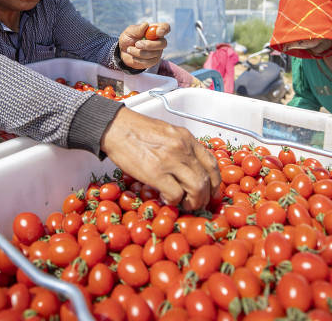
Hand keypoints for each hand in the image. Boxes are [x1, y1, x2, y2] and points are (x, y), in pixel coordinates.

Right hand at [100, 107, 219, 210]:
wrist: (116, 127)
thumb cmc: (138, 130)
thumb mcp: (167, 133)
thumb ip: (181, 147)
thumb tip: (188, 167)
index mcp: (187, 138)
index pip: (212, 163)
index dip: (215, 182)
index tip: (211, 191)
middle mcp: (183, 148)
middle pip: (207, 179)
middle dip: (205, 197)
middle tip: (197, 204)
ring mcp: (171, 160)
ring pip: (197, 188)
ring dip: (193, 202)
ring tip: (184, 205)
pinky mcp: (156, 172)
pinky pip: (175, 194)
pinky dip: (174, 201)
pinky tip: (167, 199)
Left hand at [119, 22, 169, 69]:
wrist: (122, 52)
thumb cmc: (128, 39)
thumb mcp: (129, 32)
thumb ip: (137, 29)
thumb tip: (146, 24)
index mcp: (154, 30)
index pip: (165, 27)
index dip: (164, 29)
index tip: (158, 32)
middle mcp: (159, 40)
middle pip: (163, 43)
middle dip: (149, 45)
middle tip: (136, 44)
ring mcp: (158, 51)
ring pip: (154, 53)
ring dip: (138, 52)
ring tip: (130, 49)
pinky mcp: (154, 61)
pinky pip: (149, 62)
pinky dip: (138, 59)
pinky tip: (133, 56)